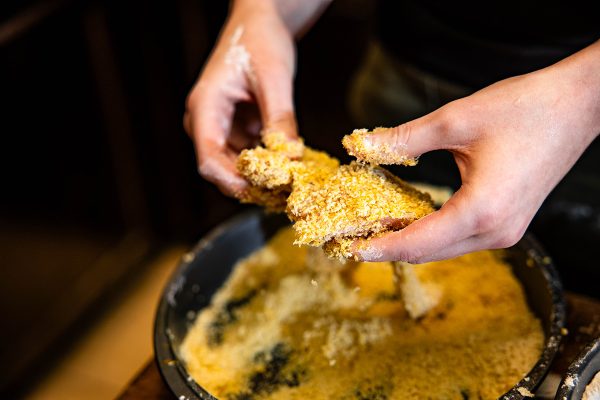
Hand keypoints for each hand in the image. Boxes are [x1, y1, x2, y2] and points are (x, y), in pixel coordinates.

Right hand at [184, 1, 299, 196]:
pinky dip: (267, 166)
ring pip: (235, 167)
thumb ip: (281, 118)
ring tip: (292, 182)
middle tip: (285, 192)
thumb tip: (289, 156)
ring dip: (261, 178)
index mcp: (205, 107)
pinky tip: (289, 167)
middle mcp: (206, 122)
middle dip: (250, 184)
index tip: (261, 191)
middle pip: (220, 169)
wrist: (259, 24)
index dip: (231, 181)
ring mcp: (220, 128)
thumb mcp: (275, 78)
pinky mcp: (235, 131)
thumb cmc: (259, 40)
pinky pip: (248, 157)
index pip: (208, 159)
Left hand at [350, 41, 599, 262]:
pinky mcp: (509, 222)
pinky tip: (410, 215)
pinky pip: (460, 237)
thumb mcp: (455, 120)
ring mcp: (506, 230)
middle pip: (430, 252)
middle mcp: (496, 231)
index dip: (382, 248)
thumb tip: (362, 145)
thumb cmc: (525, 109)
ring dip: (411, 240)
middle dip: (392, 247)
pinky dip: (432, 231)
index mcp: (482, 210)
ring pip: (445, 248)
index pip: (418, 242)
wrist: (577, 105)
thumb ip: (404, 138)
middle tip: (356, 239)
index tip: (352, 249)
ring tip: (377, 227)